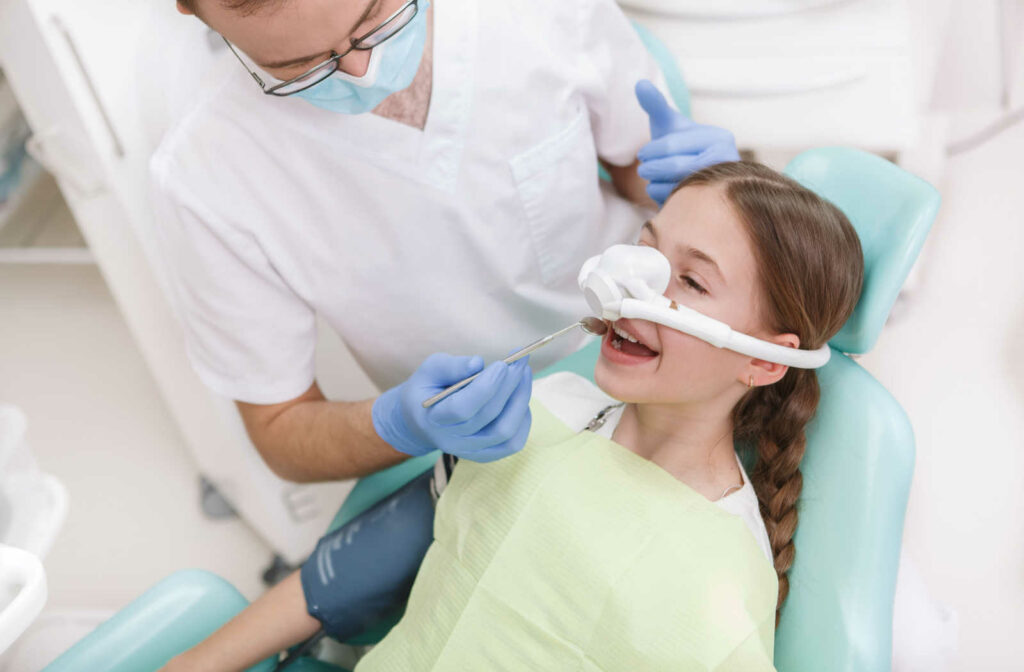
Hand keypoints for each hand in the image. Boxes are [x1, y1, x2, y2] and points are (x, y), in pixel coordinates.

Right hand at [372, 353, 532, 462]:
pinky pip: (513, 443)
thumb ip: (451, 366)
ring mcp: (470, 450)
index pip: (463, 408)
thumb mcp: (430, 370)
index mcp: (434, 418)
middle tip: (520, 361)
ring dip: (520, 400)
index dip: (485, 387)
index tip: (502, 364)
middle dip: (509, 385)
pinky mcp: (486, 454)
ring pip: (505, 432)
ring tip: (523, 374)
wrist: (422, 421)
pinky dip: (523, 419)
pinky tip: (521, 398)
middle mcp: (452, 440)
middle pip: (489, 416)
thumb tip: (478, 363)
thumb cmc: (428, 389)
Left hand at [634, 79, 739, 205]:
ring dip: (657, 184)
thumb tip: (639, 83)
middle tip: (642, 169)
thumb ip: (656, 105)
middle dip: (653, 168)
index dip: (652, 151)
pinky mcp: (712, 205)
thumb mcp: (669, 124)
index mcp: (719, 138)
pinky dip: (665, 199)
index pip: (674, 145)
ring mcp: (721, 186)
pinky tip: (662, 192)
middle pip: (678, 167)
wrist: (696, 176)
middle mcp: (727, 162)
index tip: (641, 155)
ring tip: (652, 179)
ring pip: (678, 187)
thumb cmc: (681, 147)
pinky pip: (681, 203)